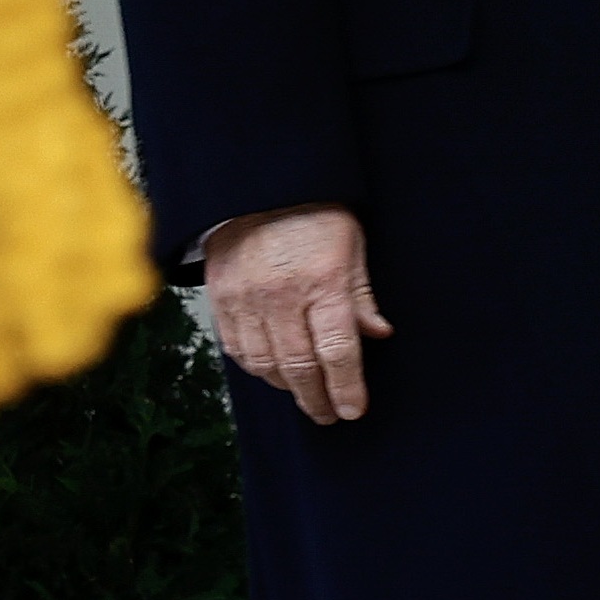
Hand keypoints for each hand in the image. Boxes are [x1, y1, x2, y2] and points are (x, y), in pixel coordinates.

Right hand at [201, 204, 390, 424]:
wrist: (258, 185)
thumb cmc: (312, 213)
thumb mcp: (351, 246)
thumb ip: (361, 294)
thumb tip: (378, 334)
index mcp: (322, 280)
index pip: (336, 351)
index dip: (346, 388)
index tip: (353, 409)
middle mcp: (281, 294)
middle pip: (300, 367)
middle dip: (318, 399)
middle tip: (329, 414)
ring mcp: (246, 298)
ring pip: (265, 365)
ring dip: (287, 387)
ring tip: (304, 393)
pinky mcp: (221, 297)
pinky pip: (237, 349)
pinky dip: (257, 367)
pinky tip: (273, 370)